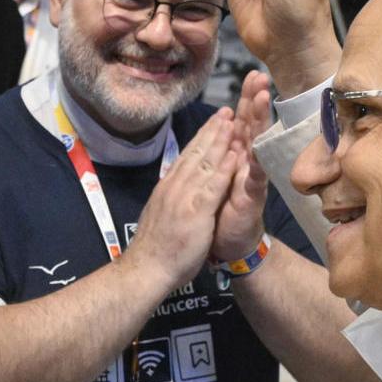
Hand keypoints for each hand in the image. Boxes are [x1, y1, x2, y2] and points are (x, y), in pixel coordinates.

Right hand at [118, 108, 242, 292]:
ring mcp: (183, 198)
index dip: (201, 138)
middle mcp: (174, 187)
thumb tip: (170, 190)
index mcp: (167, 188)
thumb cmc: (154, 250)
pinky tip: (235, 154)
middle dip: (212, 131)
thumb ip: (168, 200)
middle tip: (226, 111)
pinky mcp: (195, 212)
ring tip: (233, 121)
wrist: (146, 270)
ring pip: (204, 163)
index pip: (186, 157)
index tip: (213, 122)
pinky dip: (224, 169)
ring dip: (220, 141)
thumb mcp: (159, 216)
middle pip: (195, 153)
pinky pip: (212, 186)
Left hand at [212, 71, 272, 262]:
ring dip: (260, 122)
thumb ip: (222, 150)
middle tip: (260, 76)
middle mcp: (247, 162)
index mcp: (235, 155)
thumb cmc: (223, 208)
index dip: (246, 98)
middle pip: (253, 125)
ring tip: (263, 98)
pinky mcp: (251, 197)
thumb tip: (226, 121)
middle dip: (256, 100)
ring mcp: (251, 178)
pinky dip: (256, 163)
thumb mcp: (218, 174)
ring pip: (257, 144)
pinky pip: (256, 178)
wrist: (227, 244)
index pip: (241, 120)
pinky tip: (259, 148)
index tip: (251, 73)